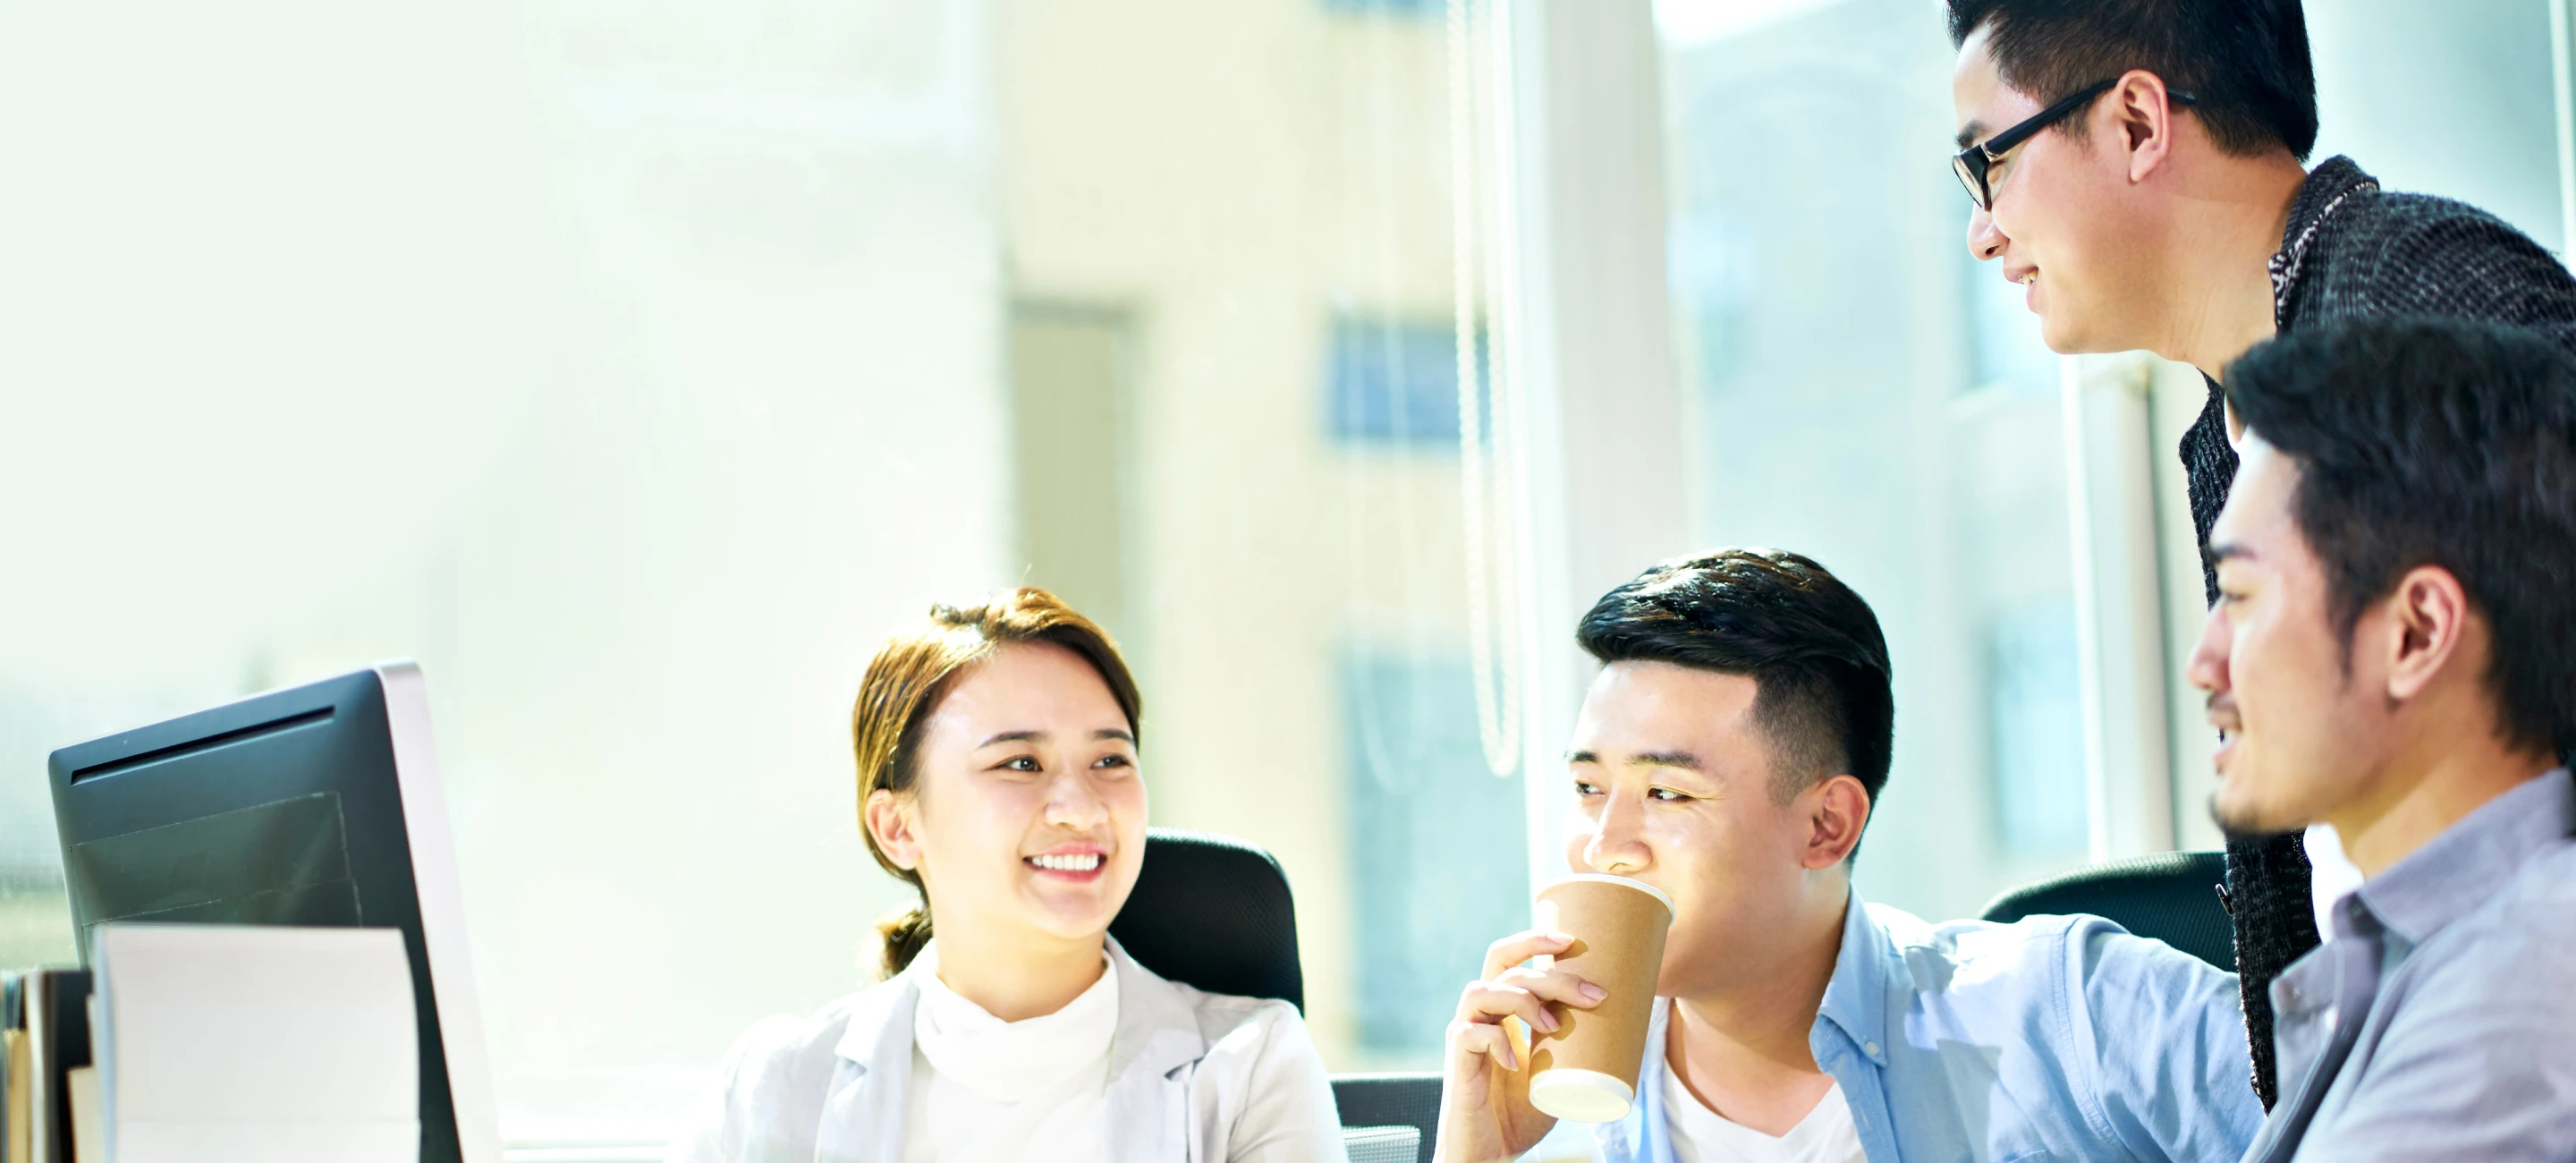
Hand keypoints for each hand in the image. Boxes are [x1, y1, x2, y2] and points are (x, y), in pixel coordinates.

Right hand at [1432, 930, 1610, 1162]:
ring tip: (1554, 1026)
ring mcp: (1464, 1036)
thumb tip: (1628, 1024)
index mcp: (1499, 1010)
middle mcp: (1478, 1015)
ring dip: (1523, 1001)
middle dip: (1551, 975)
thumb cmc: (1520, 1112)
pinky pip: (1469, 1035)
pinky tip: (1517, 1060)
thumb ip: (1574, 1045)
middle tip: (1592, 995)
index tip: (1572, 940)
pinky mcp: (1457, 1062)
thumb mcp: (1555, 1071)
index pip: (1507, 958)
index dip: (1533, 940)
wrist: (1489, 1152)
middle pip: (1504, 969)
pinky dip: (1495, 1041)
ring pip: (1481, 991)